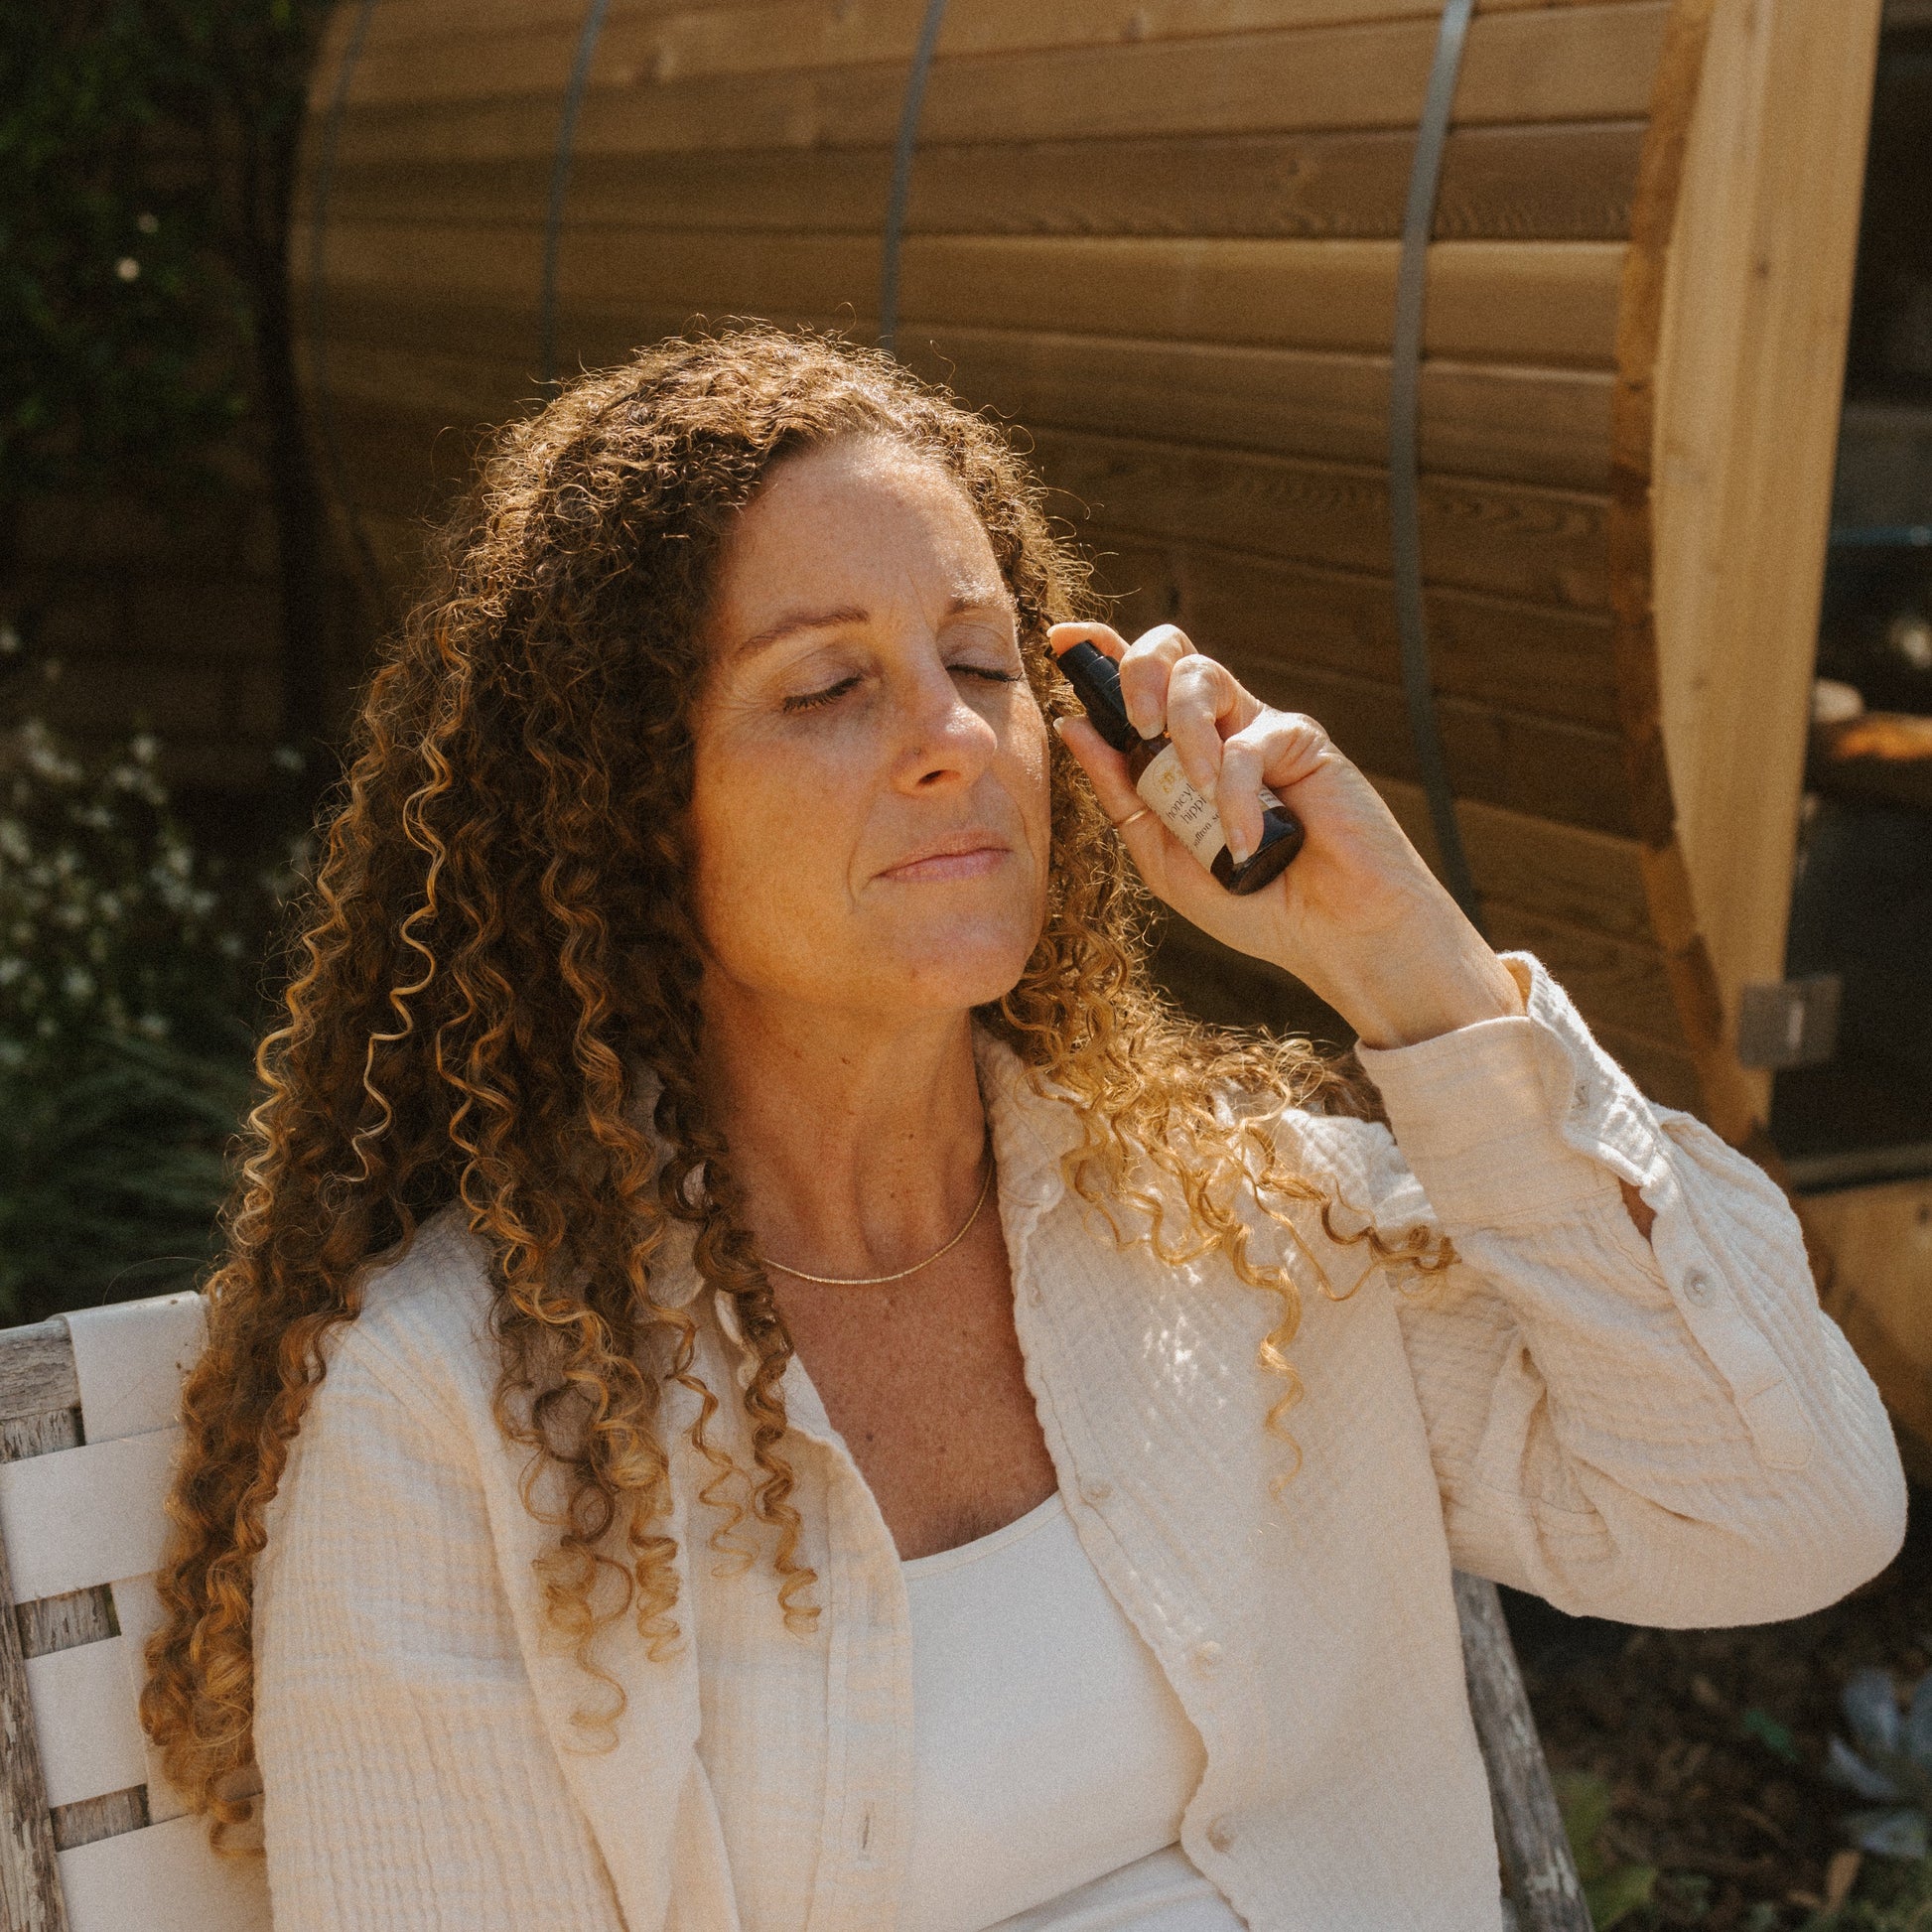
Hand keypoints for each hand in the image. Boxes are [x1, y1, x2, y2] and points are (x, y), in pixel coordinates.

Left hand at [1049, 621, 1521, 1048]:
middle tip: (1135, 722)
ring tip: (1192, 788)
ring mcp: (1259, 730)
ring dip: (1184, 729)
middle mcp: (1218, 730)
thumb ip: (1122, 794)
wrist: (1332, 937)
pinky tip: (1244, 844)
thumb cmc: (1253, 904)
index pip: (1137, 685)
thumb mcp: (1164, 858)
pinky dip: (1235, 796)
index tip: (1065, 639)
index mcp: (1177, 754)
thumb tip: (1074, 726)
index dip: (1101, 652)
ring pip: (1203, 677)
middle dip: (1137, 671)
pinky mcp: (1302, 740)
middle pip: (1170, 652)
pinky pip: (1247, 745)